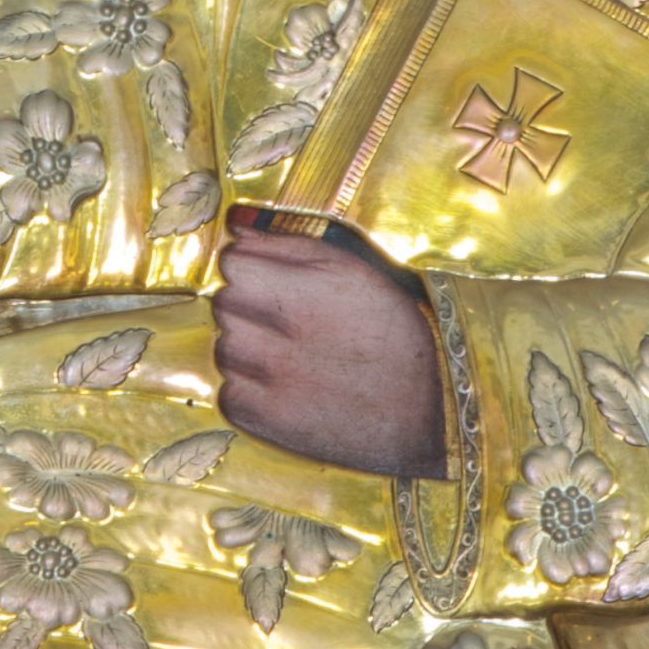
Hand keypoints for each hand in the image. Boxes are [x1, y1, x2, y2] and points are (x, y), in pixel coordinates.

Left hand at [214, 220, 447, 477]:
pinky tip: (286, 389)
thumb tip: (236, 226)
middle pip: (223, 304)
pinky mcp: (264, 422)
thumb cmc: (394, 334)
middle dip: (249, 308)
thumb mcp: (354, 271)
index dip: (251, 269)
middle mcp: (281, 338)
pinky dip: (248, 392)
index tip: (275, 282)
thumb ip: (287, 245)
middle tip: (290, 323)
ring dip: (247, 350)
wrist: (425, 411)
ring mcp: (269, 384)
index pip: (232, 263)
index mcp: (303, 292)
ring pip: (224, 349)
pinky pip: (228, 393)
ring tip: (292, 357)